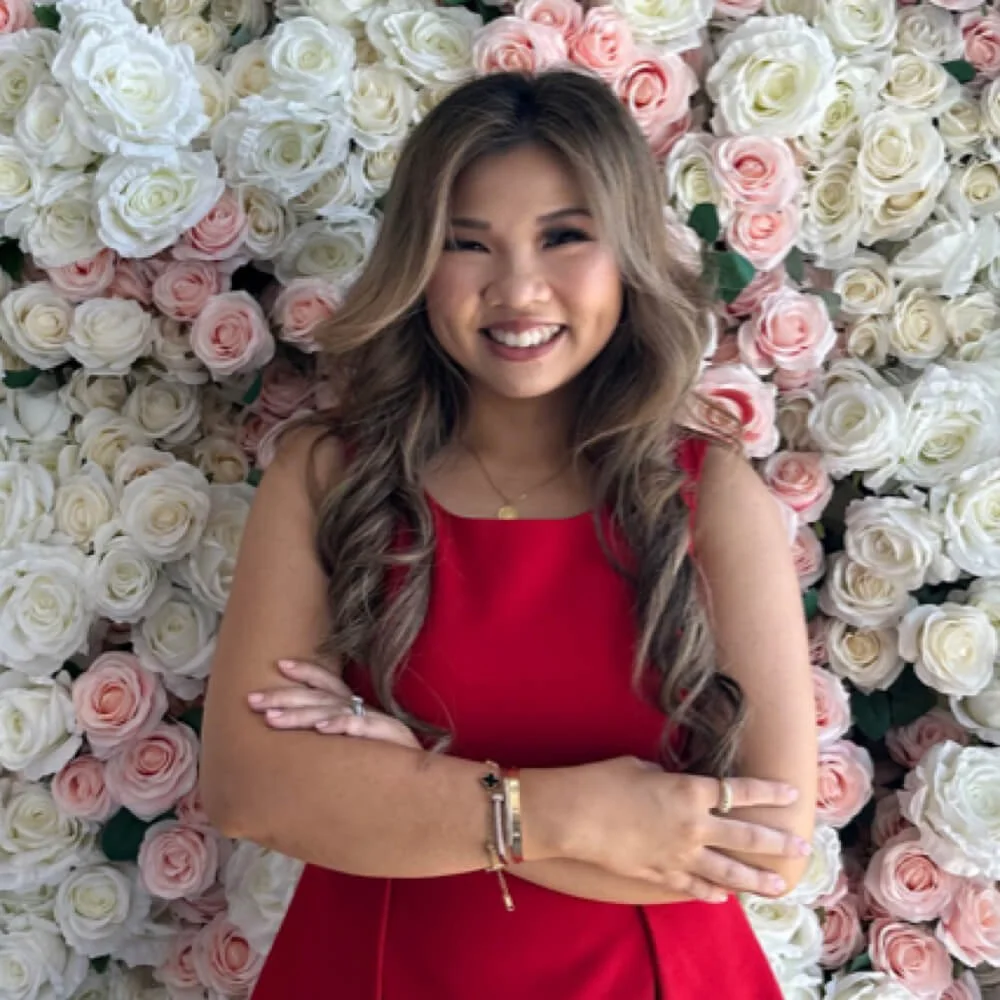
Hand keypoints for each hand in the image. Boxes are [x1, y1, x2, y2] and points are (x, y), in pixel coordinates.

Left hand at [247, 660, 420, 748]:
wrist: (426, 783)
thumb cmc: (387, 763)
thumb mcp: (357, 745)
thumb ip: (335, 735)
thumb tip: (301, 738)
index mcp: (354, 708)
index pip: (327, 682)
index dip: (305, 671)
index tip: (278, 665)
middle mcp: (362, 709)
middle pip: (319, 696)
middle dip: (283, 696)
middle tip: (252, 701)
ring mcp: (375, 721)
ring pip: (332, 711)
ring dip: (301, 713)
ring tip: (273, 719)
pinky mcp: (389, 737)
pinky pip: (361, 727)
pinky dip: (341, 725)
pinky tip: (322, 729)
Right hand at [562, 756, 810, 902]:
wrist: (574, 815)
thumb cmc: (604, 780)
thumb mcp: (642, 768)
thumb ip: (669, 780)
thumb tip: (677, 786)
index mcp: (690, 791)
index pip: (740, 790)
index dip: (769, 791)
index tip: (792, 792)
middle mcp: (693, 826)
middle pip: (745, 836)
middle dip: (776, 842)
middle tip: (801, 849)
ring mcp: (678, 856)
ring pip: (728, 871)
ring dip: (755, 880)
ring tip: (778, 887)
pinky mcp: (659, 875)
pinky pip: (692, 887)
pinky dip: (710, 893)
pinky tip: (723, 897)